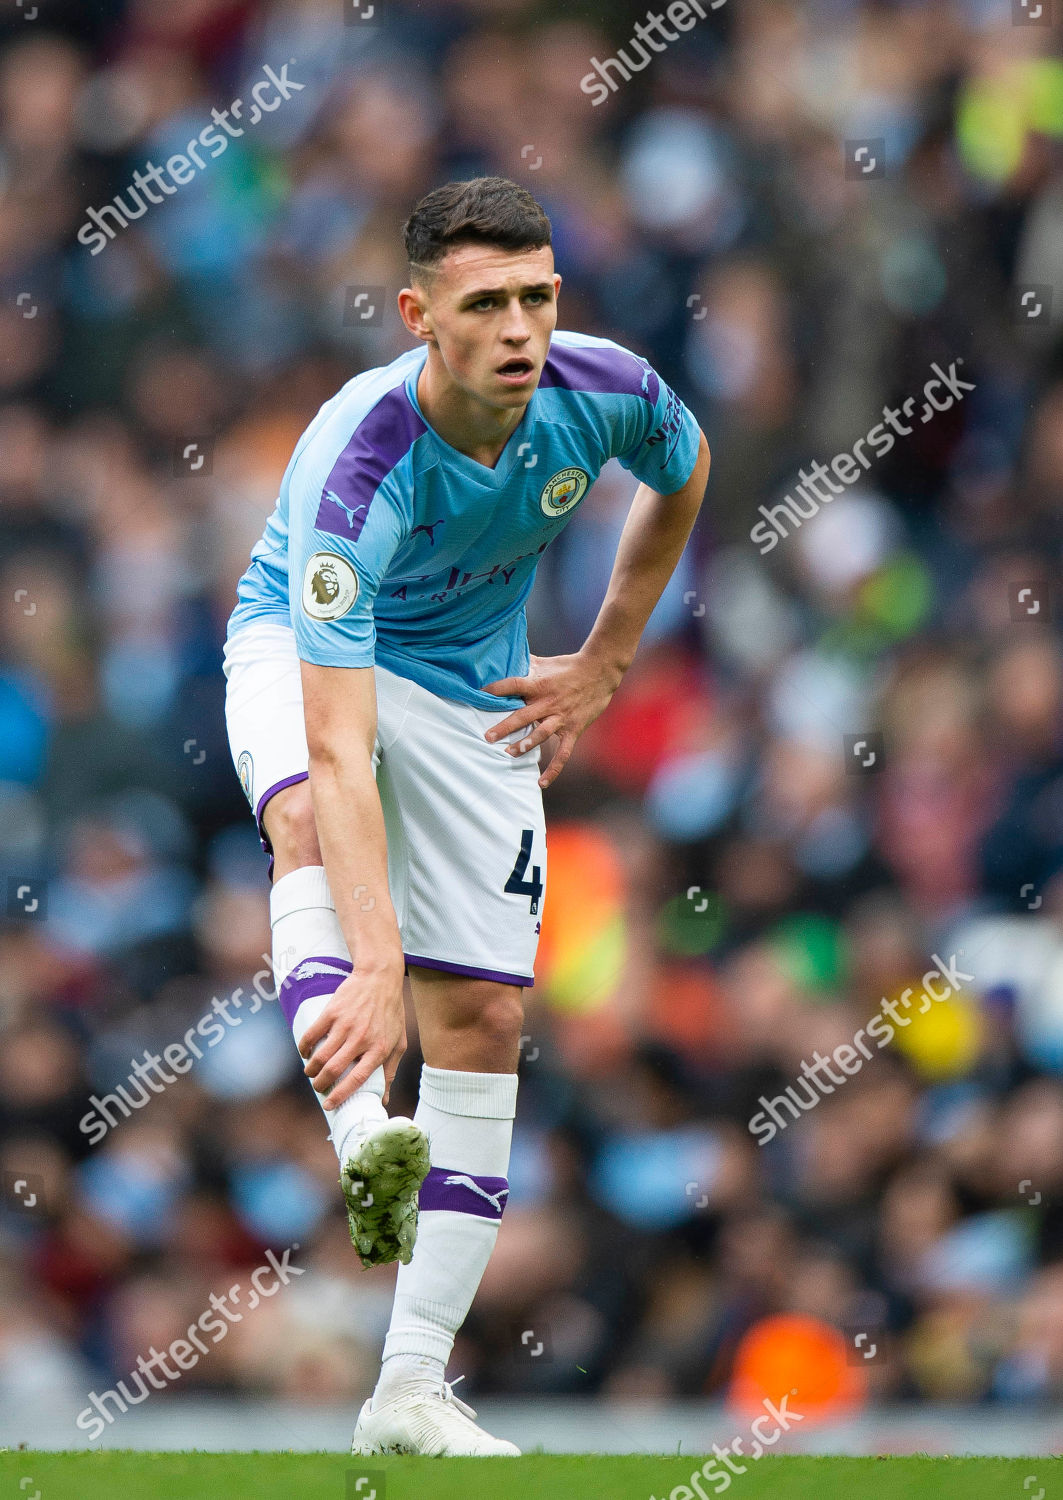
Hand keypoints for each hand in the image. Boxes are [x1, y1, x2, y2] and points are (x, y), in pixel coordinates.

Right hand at [297, 964, 406, 1108]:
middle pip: (333, 1070)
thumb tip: (383, 1099)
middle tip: (318, 1087)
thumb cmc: (391, 1013)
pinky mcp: (331, 1012)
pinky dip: (304, 1048)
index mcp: (378, 1049)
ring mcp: (345, 1025)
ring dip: (311, 1069)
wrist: (380, 978)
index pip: (356, 1079)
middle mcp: (361, 1038)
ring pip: (320, 1056)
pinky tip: (305, 1052)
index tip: (328, 1106)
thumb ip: (390, 1071)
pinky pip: (311, 1035)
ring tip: (311, 1073)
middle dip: (320, 1084)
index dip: (340, 1096)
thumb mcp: (398, 1042)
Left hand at [482, 649, 624, 788]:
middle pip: (522, 716)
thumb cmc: (569, 666)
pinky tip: (541, 783)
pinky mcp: (573, 729)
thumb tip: (506, 658)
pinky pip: (562, 753)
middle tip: (487, 737)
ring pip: (540, 734)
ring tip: (508, 753)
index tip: (480, 694)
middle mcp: (547, 702)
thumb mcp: (545, 663)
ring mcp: (561, 718)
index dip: (495, 689)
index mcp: (538, 683)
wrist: (600, 671)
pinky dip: (553, 769)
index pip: (512, 685)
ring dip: (524, 744)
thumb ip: (526, 664)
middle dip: (504, 727)